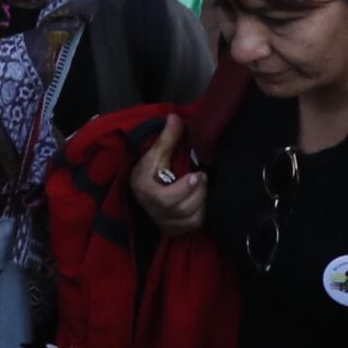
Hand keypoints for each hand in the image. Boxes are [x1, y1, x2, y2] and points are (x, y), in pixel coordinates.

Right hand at [130, 117, 205, 235]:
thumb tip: (175, 117)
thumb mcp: (155, 153)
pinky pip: (195, 227)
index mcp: (145, 191)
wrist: (143, 191)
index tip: (197, 174)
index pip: (165, 198)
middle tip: (203, 177)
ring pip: (191, 220)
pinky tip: (202, 201)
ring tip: (203, 188)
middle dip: (198, 193)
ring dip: (202, 203)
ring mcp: (165, 223)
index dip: (185, 188)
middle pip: (182, 209)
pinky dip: (202, 214)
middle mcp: (153, 211)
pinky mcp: (176, 230)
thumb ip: (166, 138)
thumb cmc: (149, 171)